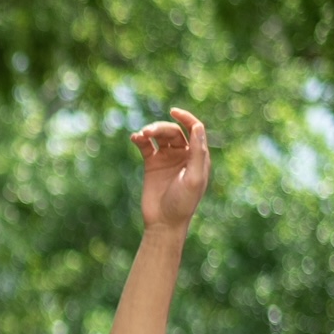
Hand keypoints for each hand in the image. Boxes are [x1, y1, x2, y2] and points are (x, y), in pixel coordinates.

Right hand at [130, 108, 210, 231]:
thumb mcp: (194, 178)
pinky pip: (146, 146)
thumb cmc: (183, 203)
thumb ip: (197, 153)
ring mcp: (167, 159)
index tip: (174, 111)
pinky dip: (140, 140)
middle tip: (148, 132)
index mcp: (198, 156)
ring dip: (150, 132)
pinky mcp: (152, 164)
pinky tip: (135, 138)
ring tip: (141, 135)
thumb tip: (198, 127)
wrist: (164, 222)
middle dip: (161, 128)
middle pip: (173, 132)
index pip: (194, 129)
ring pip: (159, 136)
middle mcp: (183, 154)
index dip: (186, 118)